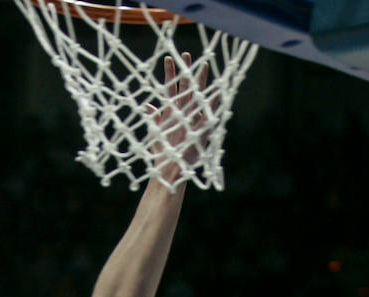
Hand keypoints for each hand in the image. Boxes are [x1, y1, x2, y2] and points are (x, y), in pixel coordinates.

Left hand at [147, 54, 210, 186]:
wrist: (170, 171)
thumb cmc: (162, 154)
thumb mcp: (155, 135)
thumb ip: (153, 119)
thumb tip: (148, 105)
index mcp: (171, 112)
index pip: (171, 88)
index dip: (170, 74)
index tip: (168, 58)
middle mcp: (183, 113)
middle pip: (186, 87)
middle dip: (187, 71)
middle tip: (187, 53)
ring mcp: (192, 119)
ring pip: (197, 96)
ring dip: (201, 81)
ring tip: (205, 64)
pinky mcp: (201, 130)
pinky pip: (209, 114)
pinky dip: (215, 102)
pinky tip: (220, 90)